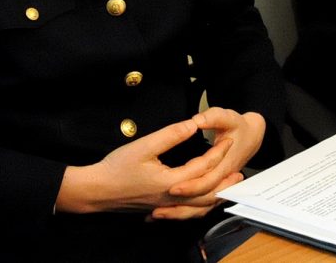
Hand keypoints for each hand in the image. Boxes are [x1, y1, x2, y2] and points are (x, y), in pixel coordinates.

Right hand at [56, 109, 263, 220]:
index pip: (203, 167)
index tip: (229, 139)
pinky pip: (187, 210)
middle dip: (224, 180)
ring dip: (215, 195)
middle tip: (240, 170)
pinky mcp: (159, 207)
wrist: (95, 191)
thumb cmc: (116, 168)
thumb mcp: (144, 145)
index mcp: (170, 182)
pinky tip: (201, 197)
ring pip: (198, 206)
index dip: (218, 152)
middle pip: (206, 193)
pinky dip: (200, 204)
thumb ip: (171, 135)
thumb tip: (193, 124)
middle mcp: (171, 197)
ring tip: (227, 185)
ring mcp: (165, 205)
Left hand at [154, 108, 265, 220]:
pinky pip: (200, 206)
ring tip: (157, 215)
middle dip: (179, 206)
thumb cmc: (240, 126)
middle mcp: (221, 179)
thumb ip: (213, 117)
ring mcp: (219, 185)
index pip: (207, 181)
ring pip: (201, 208)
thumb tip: (196, 121)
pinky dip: (185, 212)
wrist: (253, 135)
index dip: (189, 185)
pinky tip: (168, 212)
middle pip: (202, 200)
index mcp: (226, 164)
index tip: (171, 187)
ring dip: (180, 213)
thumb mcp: (228, 117)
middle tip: (157, 209)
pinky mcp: (213, 188)